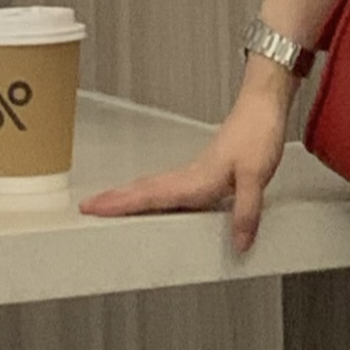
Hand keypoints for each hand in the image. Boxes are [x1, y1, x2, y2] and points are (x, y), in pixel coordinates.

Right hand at [79, 68, 291, 252]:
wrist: (264, 106)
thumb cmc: (258, 133)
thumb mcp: (256, 176)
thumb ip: (246, 211)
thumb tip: (238, 242)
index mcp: (197, 179)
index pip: (151, 195)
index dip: (122, 204)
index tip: (94, 209)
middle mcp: (191, 176)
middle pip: (144, 190)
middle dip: (114, 200)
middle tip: (86, 208)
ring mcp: (196, 172)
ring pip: (154, 186)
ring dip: (129, 195)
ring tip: (108, 205)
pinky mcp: (205, 170)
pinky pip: (170, 186)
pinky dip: (152, 193)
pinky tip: (155, 199)